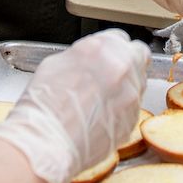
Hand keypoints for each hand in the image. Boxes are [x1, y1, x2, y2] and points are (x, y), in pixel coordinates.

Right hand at [0, 29, 147, 182]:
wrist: (46, 143)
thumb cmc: (43, 107)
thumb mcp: (55, 64)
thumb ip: (83, 55)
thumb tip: (91, 59)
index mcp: (102, 48)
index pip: (121, 38)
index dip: (112, 48)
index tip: (107, 57)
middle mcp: (122, 68)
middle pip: (138, 57)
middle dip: (126, 63)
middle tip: (109, 76)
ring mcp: (131, 95)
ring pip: (139, 83)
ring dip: (125, 87)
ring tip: (101, 101)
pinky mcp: (133, 119)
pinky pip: (134, 108)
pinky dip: (122, 110)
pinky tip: (101, 117)